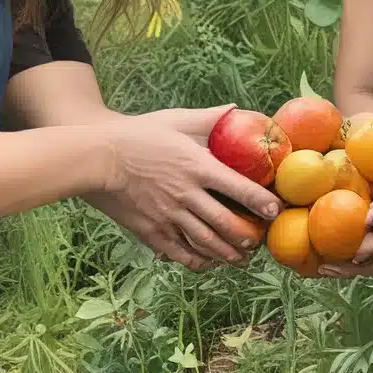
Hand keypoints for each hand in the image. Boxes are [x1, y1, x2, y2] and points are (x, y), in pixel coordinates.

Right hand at [94, 105, 280, 270]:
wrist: (96, 158)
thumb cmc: (137, 135)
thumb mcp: (175, 120)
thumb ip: (208, 118)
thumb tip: (235, 109)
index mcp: (196, 166)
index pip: (238, 187)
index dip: (260, 201)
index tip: (276, 209)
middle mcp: (186, 194)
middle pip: (226, 223)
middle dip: (248, 236)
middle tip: (260, 241)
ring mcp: (168, 215)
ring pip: (206, 242)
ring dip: (228, 253)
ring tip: (241, 258)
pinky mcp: (151, 231)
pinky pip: (179, 253)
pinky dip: (197, 262)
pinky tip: (208, 263)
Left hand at [319, 143, 372, 277]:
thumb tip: (370, 221)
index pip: (370, 254)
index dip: (347, 263)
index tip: (324, 262)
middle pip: (369, 264)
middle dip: (344, 271)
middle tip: (318, 268)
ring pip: (372, 258)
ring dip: (348, 264)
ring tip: (324, 261)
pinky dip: (356, 248)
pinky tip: (340, 239)